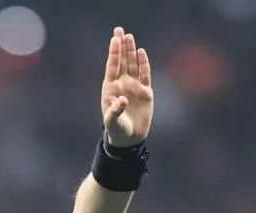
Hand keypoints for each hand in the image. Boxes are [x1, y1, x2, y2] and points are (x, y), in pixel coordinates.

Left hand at [100, 26, 153, 147]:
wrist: (129, 138)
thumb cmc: (117, 130)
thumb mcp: (113, 121)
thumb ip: (115, 111)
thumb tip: (122, 100)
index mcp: (110, 89)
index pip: (112, 67)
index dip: (113, 53)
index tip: (114, 39)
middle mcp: (121, 84)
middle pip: (121, 61)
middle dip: (121, 46)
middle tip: (120, 30)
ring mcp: (133, 86)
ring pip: (132, 65)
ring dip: (131, 51)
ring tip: (129, 36)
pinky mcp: (145, 91)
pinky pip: (145, 74)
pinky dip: (143, 63)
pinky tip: (141, 52)